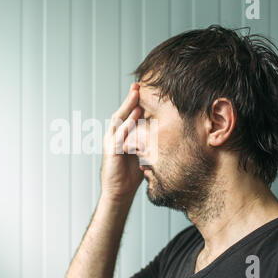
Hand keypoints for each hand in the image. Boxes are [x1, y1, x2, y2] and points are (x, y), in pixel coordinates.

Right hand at [100, 83, 143, 201]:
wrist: (120, 192)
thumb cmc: (132, 174)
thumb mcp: (144, 152)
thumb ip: (149, 140)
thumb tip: (166, 130)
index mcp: (123, 134)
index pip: (129, 114)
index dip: (135, 102)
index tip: (145, 89)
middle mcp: (115, 135)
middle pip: (122, 113)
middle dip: (130, 99)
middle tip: (138, 86)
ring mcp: (111, 142)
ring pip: (118, 121)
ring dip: (127, 107)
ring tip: (135, 96)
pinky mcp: (111, 151)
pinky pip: (118, 136)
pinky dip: (125, 126)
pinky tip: (132, 118)